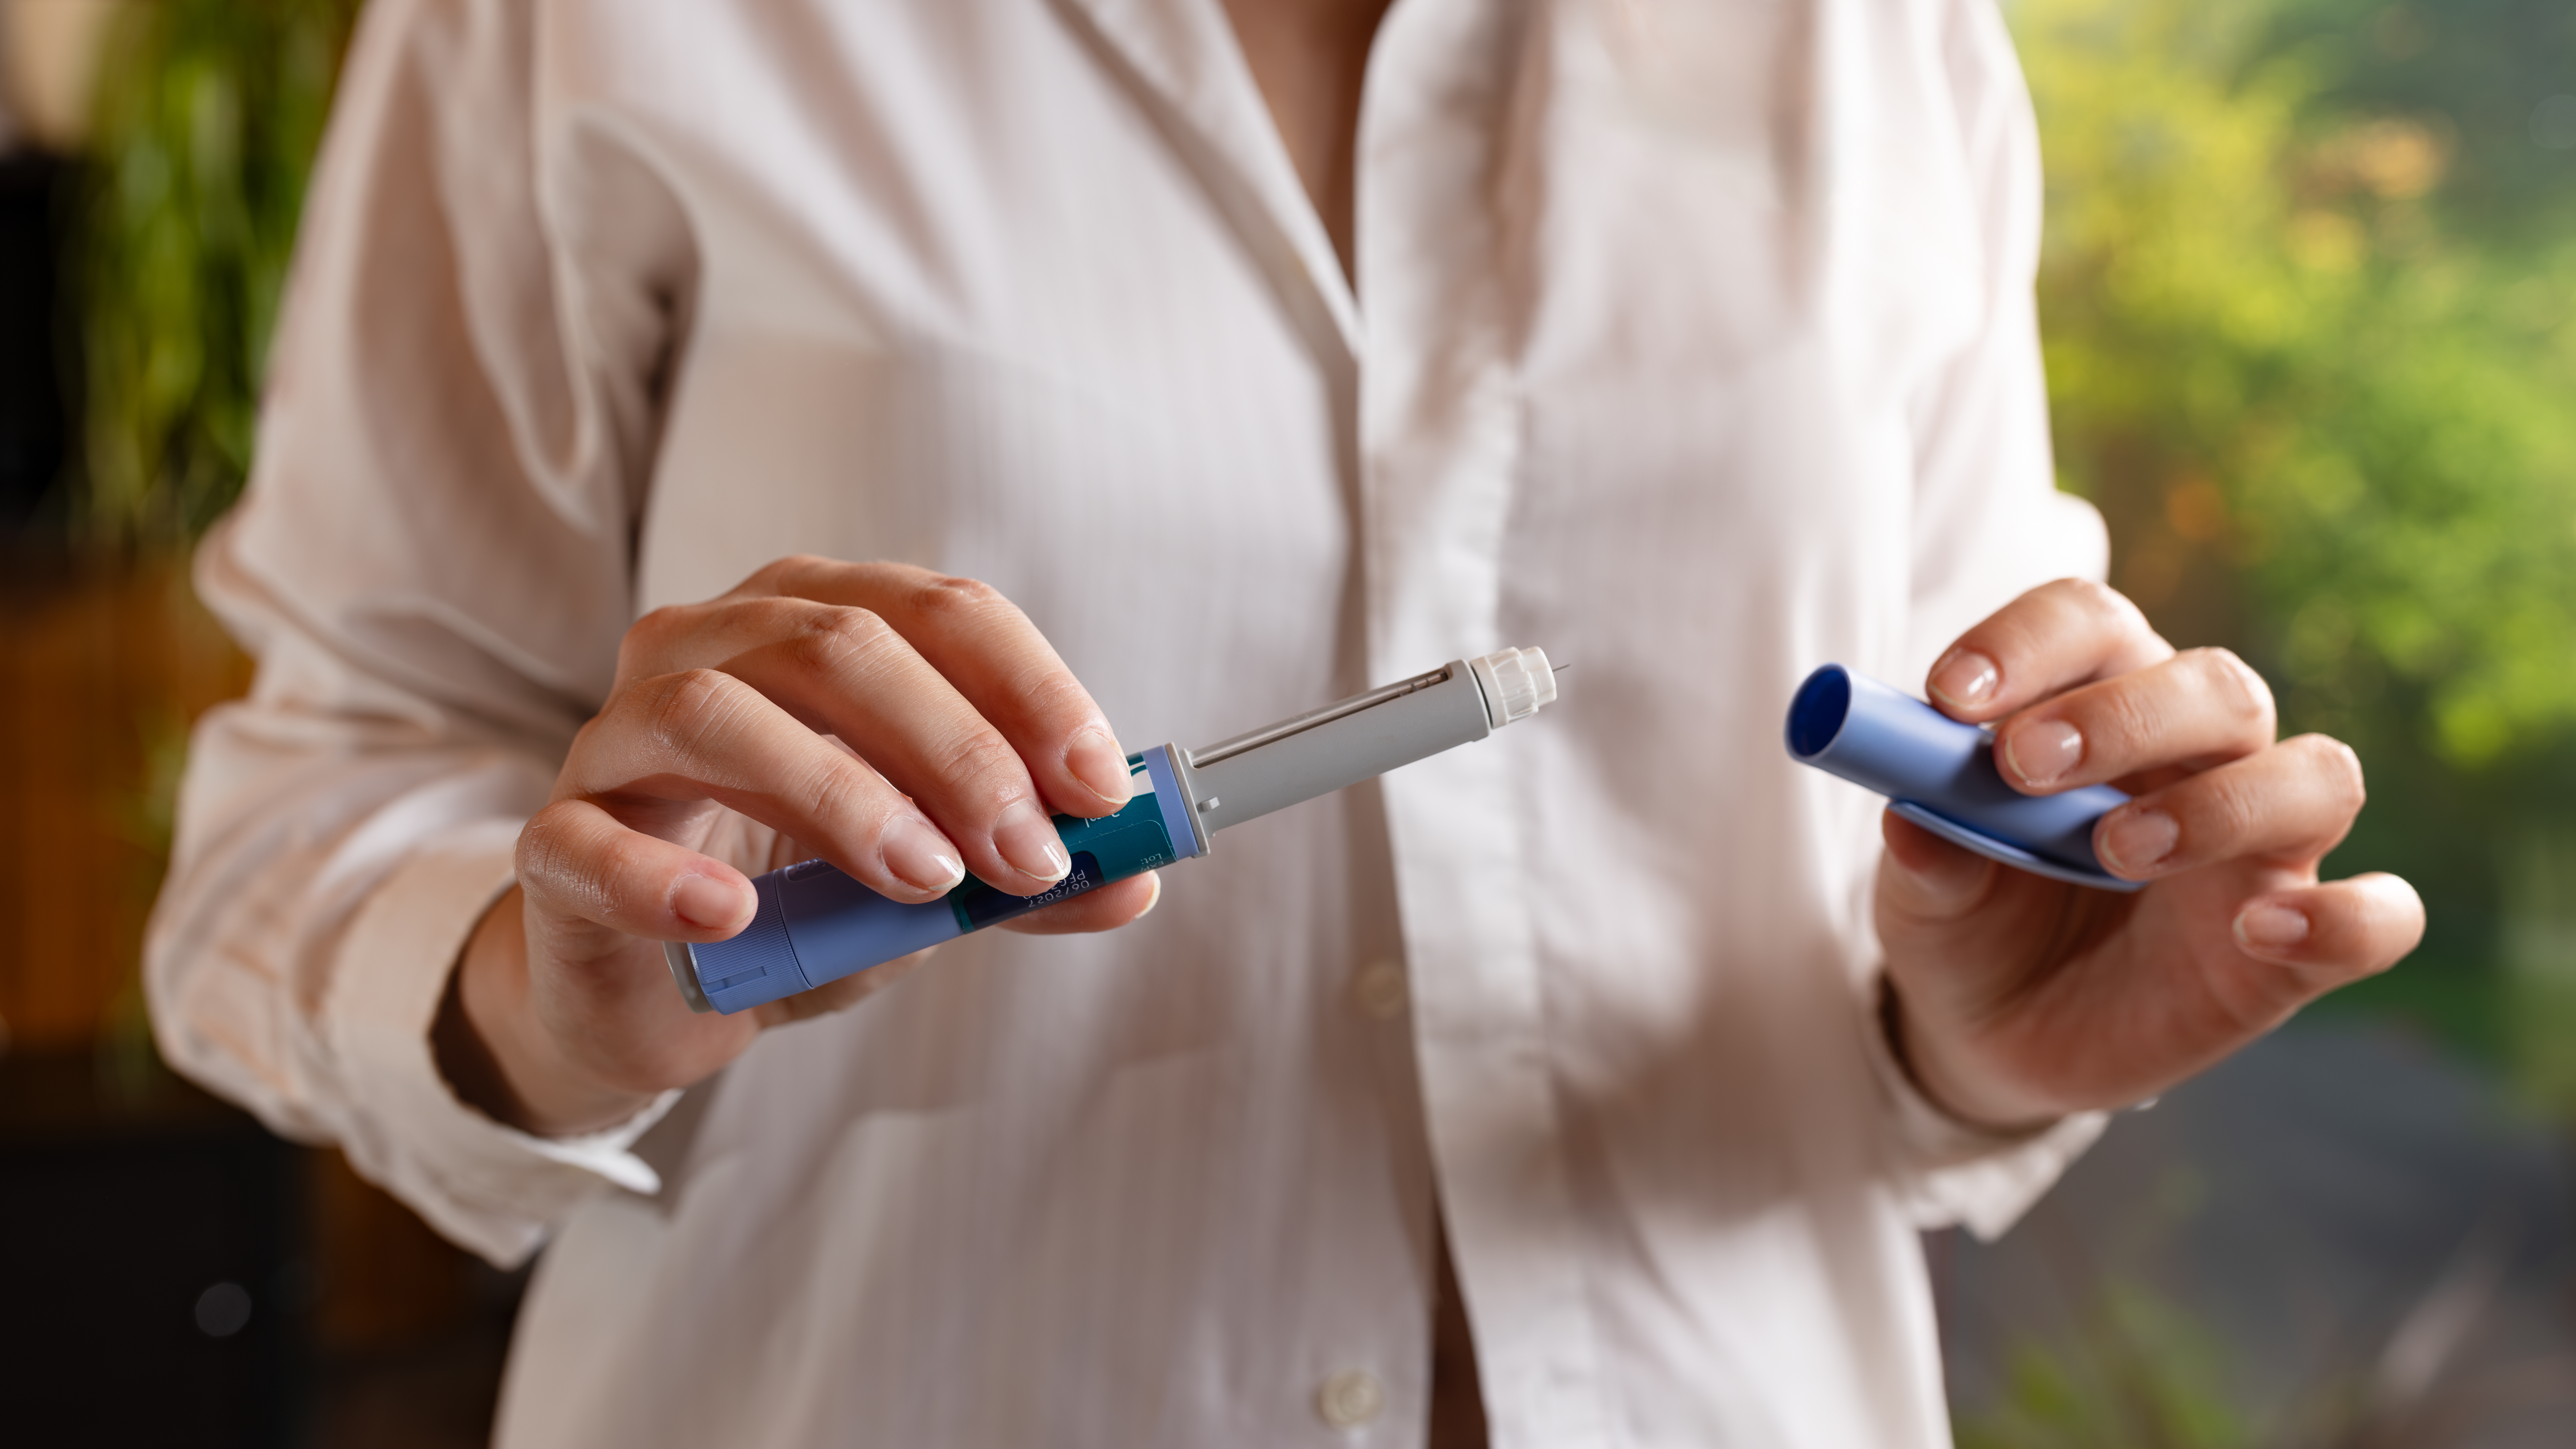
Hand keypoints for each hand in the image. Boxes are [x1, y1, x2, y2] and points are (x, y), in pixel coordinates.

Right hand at [434, 557, 1159, 1136]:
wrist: (663, 984)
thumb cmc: (802, 897)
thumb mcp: (933, 881)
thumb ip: (1022, 875)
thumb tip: (1136, 879)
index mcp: (817, 624)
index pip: (938, 613)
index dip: (1029, 692)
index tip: (1102, 789)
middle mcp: (711, 647)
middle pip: (839, 648)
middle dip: (956, 751)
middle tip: (1028, 857)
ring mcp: (619, 737)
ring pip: (719, 712)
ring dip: (839, 795)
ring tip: (924, 882)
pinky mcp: (558, 841)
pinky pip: (591, 840)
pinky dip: (666, 876)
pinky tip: (734, 919)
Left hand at [1876, 579, 2425, 1129]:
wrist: (1992, 1032)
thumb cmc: (1967, 922)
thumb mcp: (1923, 895)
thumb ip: (1923, 852)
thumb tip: (1909, 818)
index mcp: (2100, 704)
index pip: (2090, 625)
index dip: (2026, 644)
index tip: (1947, 697)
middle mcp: (2200, 755)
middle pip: (2214, 685)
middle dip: (2121, 715)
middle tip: (2021, 768)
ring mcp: (2261, 849)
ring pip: (2313, 774)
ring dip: (2222, 802)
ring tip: (2116, 850)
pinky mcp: (2295, 947)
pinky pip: (2379, 917)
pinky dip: (2343, 917)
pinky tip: (2262, 931)